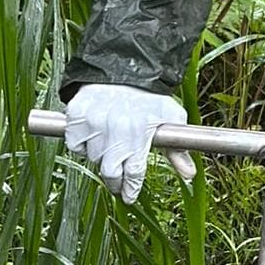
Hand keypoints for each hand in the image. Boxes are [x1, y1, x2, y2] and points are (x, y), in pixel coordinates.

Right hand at [61, 85, 195, 201]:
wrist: (122, 68)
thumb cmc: (148, 97)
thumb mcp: (170, 118)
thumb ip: (177, 150)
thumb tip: (189, 175)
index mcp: (140, 132)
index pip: (134, 172)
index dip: (131, 188)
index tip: (129, 196)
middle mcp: (116, 129)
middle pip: (110, 172)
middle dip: (115, 182)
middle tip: (118, 183)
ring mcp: (93, 122)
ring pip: (92, 157)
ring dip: (100, 157)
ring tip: (109, 147)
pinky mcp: (76, 116)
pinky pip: (75, 144)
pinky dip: (81, 145)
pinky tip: (93, 136)